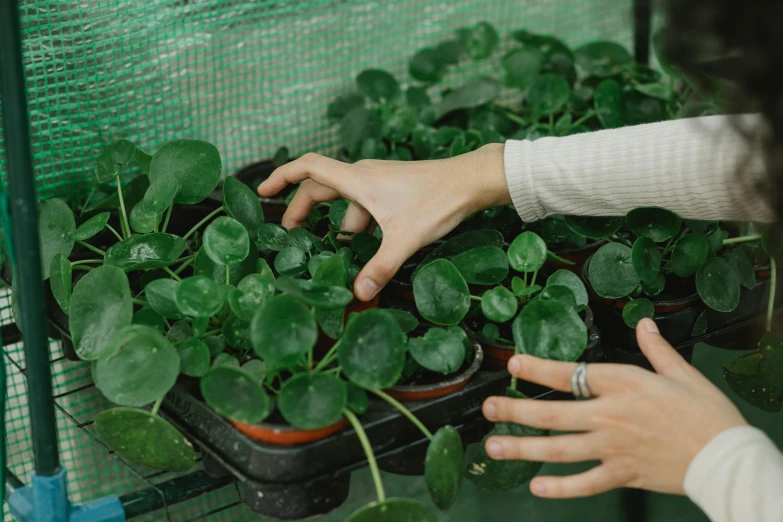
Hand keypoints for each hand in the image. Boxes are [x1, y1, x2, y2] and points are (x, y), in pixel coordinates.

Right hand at [257, 144, 509, 300]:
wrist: (471, 180)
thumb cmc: (437, 201)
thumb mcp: (405, 238)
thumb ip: (380, 267)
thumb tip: (358, 294)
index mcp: (357, 180)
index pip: (308, 168)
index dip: (282, 176)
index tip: (262, 190)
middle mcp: (363, 176)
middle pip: (320, 188)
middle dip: (302, 211)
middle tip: (290, 235)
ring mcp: (378, 181)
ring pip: (346, 202)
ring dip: (338, 226)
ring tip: (335, 255)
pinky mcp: (392, 188)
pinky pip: (364, 205)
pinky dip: (358, 224)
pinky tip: (367, 248)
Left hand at [482, 318, 747, 497]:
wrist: (727, 457)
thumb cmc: (707, 413)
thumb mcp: (682, 373)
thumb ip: (656, 349)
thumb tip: (644, 323)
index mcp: (624, 385)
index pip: (570, 374)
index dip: (538, 369)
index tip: (513, 365)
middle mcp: (611, 415)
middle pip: (553, 414)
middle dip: (515, 411)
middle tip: (488, 409)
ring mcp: (613, 447)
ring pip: (560, 449)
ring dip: (524, 449)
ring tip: (494, 447)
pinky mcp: (623, 474)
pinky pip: (585, 483)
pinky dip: (560, 488)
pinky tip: (536, 487)